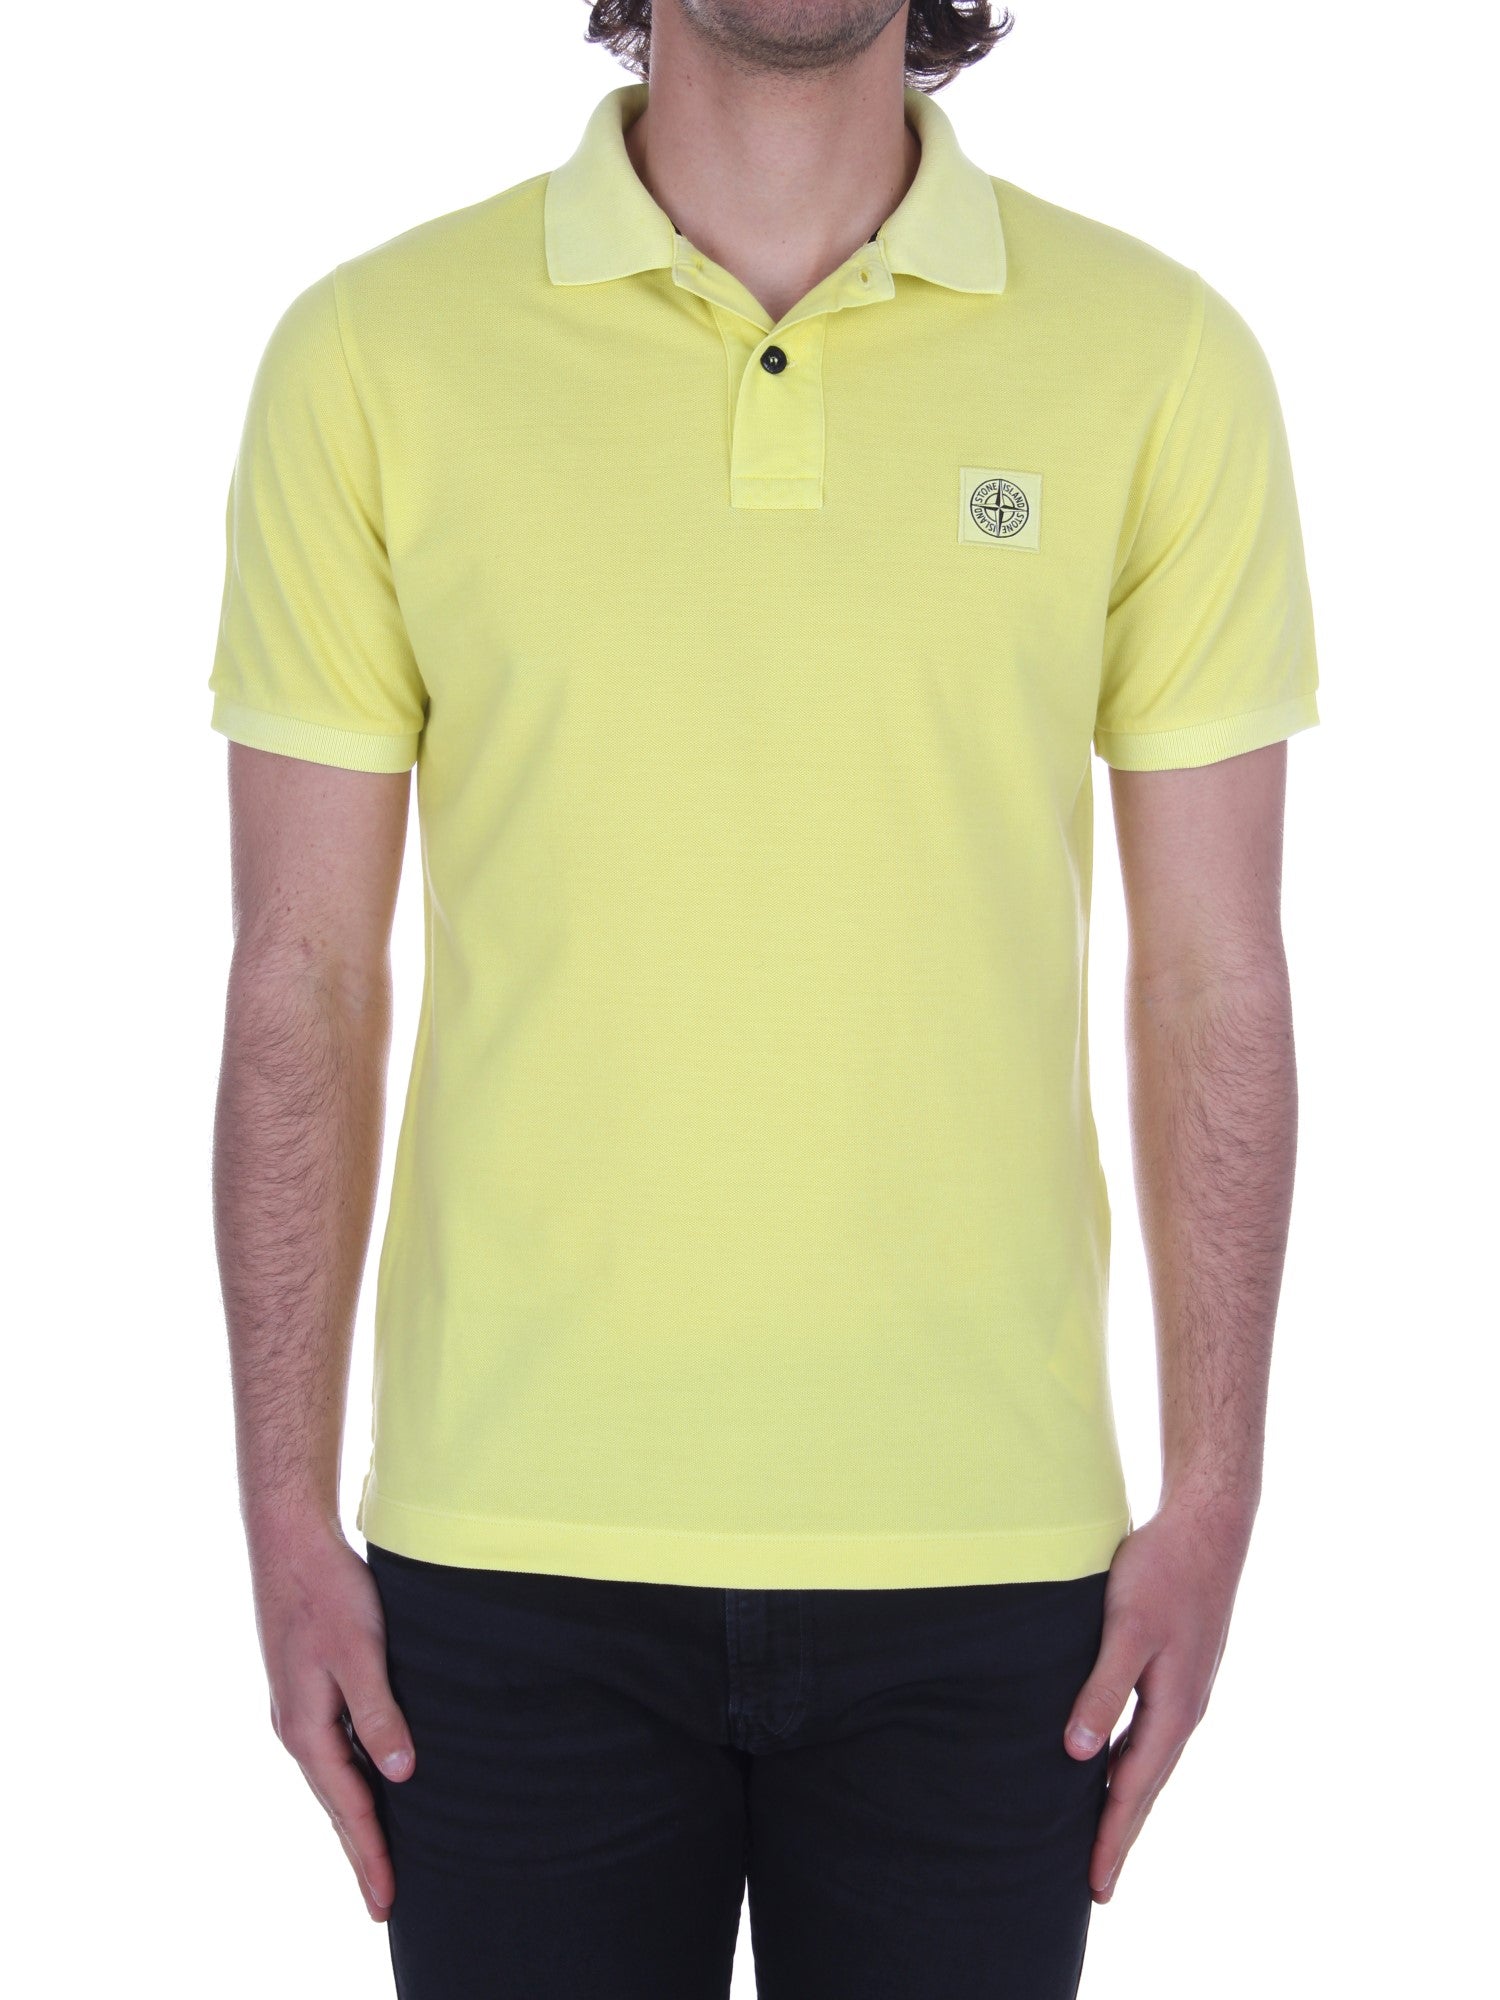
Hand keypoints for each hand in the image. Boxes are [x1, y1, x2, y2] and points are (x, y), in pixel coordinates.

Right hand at [250, 1521, 415, 1919]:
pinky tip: (369, 1779)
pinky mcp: (306, 1686)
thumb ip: (379, 1715)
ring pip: (333, 1778)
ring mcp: (298, 1707)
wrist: (290, 1543)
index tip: (388, 1901)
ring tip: (376, 1855)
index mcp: (306, 1729)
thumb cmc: (328, 1593)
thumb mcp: (360, 1653)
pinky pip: (333, 1750)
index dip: (371, 1854)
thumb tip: (400, 1777)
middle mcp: (296, 1727)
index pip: (347, 1808)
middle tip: (382, 1902)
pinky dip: (351, 1778)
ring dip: (355, 1818)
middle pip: (335, 1804)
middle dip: (360, 1852)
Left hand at [1063, 1493, 1253, 1903]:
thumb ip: (1102, 1688)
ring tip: (1103, 1835)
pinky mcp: (1178, 1671)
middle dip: (1120, 1834)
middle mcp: (1183, 1710)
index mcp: (1173, 1710)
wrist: (1209, 1527)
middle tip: (1097, 1887)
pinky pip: (1151, 1734)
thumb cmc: (1163, 1571)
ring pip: (1149, 1762)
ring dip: (1125, 1801)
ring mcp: (1184, 1691)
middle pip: (1145, 1787)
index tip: (1094, 1886)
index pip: (1133, 1790)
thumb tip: (1078, 1753)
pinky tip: (1111, 1762)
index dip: (1111, 1838)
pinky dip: (1131, 1762)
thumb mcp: (1126, 1627)